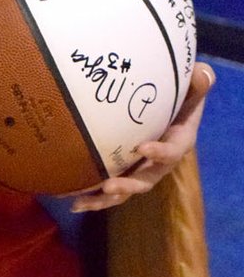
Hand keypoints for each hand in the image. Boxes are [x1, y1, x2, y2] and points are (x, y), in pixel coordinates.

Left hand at [69, 61, 215, 212]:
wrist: (169, 106)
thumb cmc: (180, 96)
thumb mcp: (192, 87)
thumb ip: (197, 83)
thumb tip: (203, 74)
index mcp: (178, 142)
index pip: (172, 151)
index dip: (160, 152)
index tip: (143, 148)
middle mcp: (160, 162)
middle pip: (146, 179)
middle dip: (128, 184)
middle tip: (109, 186)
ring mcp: (141, 169)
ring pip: (125, 189)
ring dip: (105, 198)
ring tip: (83, 202)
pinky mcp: (125, 170)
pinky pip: (110, 188)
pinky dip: (93, 197)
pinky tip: (73, 202)